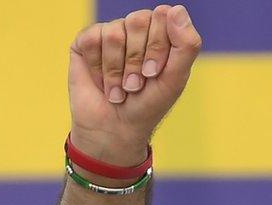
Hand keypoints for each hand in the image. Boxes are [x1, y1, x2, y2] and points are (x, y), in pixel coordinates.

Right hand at [68, 5, 201, 165]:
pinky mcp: (85, 42)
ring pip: (114, 34)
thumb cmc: (149, 104)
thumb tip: (176, 9)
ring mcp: (111, 33)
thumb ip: (186, 45)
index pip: (163, 16)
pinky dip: (99, 69)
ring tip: (120, 89)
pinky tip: (102, 83)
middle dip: (137, 60)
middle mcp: (136, 28)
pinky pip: (91, 41)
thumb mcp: (175, 78)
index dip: (158, 48)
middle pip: (138, 21)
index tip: (155, 74)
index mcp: (161, 31)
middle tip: (137, 84)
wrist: (116, 127)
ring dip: (118, 71)